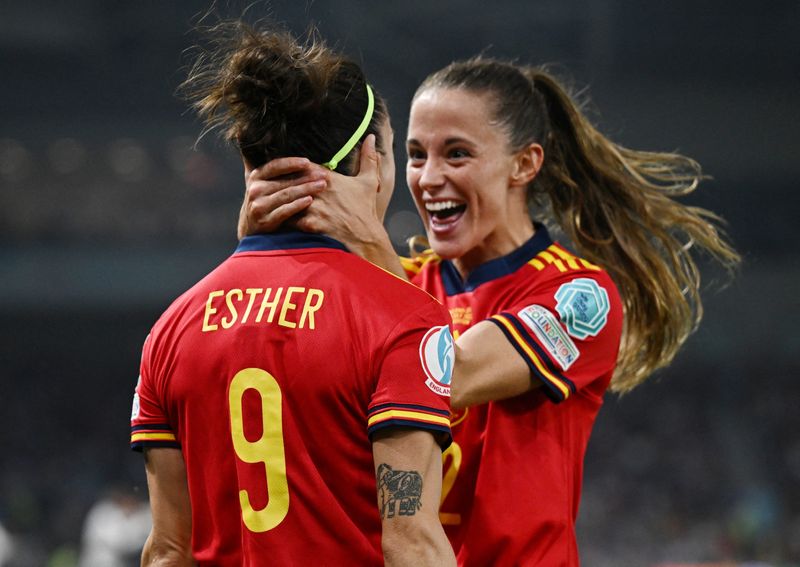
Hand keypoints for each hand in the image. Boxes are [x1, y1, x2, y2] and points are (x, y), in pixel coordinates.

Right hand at [238, 157, 328, 238]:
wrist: (251, 228)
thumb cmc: (262, 200)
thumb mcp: (258, 181)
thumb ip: (267, 167)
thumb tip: (257, 137)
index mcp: (255, 177)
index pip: (275, 166)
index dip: (291, 163)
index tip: (308, 162)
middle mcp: (255, 189)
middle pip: (285, 181)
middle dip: (306, 177)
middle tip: (324, 175)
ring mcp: (259, 205)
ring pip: (286, 195)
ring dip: (306, 190)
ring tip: (322, 186)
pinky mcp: (265, 221)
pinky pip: (284, 211)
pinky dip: (298, 205)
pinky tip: (310, 201)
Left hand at [240, 137, 404, 277]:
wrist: (365, 238)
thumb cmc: (365, 211)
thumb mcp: (369, 182)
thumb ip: (368, 158)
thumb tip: (371, 137)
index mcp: (327, 178)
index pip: (300, 166)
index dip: (289, 168)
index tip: (282, 171)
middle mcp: (318, 190)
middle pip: (289, 182)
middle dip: (278, 184)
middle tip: (265, 186)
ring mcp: (313, 207)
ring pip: (286, 201)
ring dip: (277, 202)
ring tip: (267, 203)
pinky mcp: (310, 224)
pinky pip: (288, 220)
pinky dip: (281, 220)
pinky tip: (273, 221)